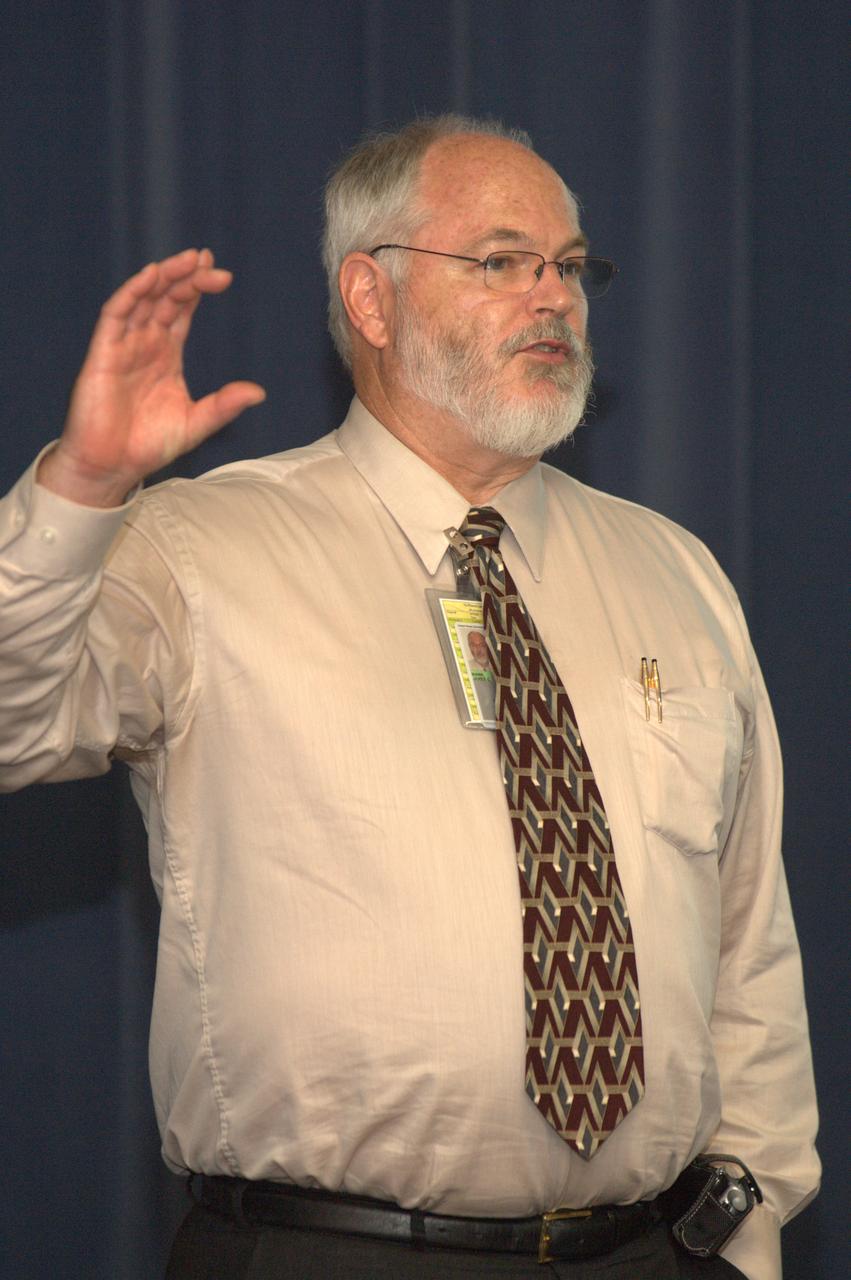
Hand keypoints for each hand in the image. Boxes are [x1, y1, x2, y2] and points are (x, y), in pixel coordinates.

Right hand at [38, 248, 265, 506]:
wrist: (113, 467)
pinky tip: (150, 276)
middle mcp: (145, 343)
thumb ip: (224, 406)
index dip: (198, 289)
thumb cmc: (149, 445)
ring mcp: (123, 346)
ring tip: (186, 260)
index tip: (221, 274)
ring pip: (142, 299)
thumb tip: (258, 392)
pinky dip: (132, 293)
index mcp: (166, 354)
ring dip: (163, 277)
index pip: (182, 311)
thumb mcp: (196, 424)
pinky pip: (115, 315)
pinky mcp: (103, 353)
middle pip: (166, 298)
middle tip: (209, 263)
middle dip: (187, 278)